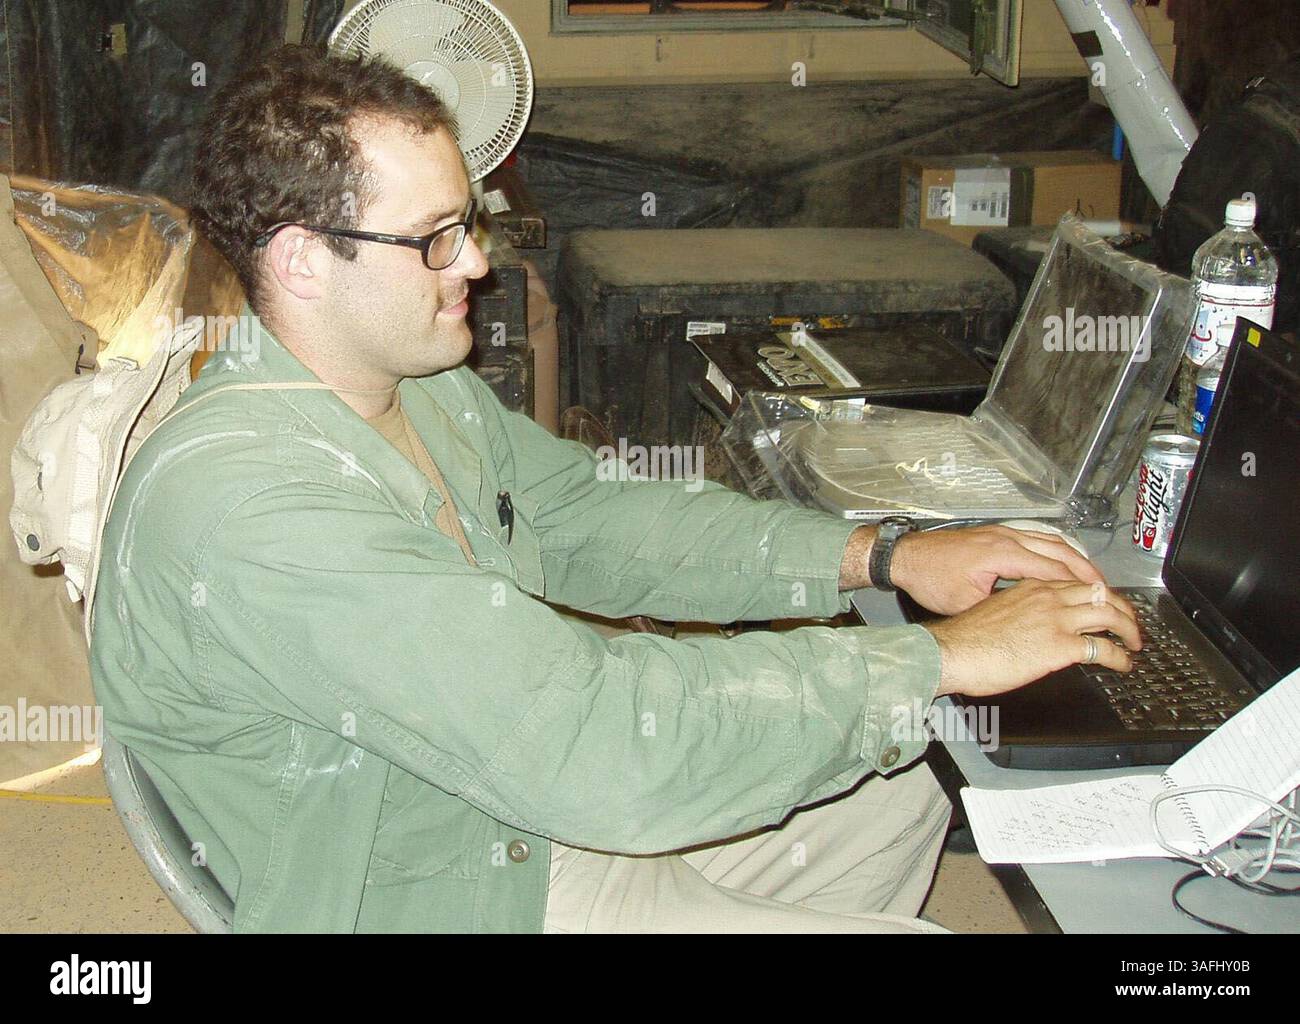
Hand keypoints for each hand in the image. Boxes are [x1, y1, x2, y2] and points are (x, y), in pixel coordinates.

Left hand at [889, 524, 1103, 615]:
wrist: (905, 557)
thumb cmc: (930, 580)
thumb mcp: (967, 604)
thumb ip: (1001, 609)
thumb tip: (1027, 624)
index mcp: (1003, 554)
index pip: (1053, 570)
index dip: (1080, 588)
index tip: (1101, 602)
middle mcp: (1008, 538)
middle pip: (1060, 551)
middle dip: (1087, 571)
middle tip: (1109, 591)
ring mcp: (1002, 533)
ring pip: (1051, 542)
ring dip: (1074, 559)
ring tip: (1094, 579)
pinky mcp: (996, 534)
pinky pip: (1037, 539)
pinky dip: (1056, 551)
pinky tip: (1063, 564)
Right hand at [924, 578, 1141, 697]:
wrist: (952, 651)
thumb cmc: (964, 638)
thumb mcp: (996, 612)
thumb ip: (1020, 612)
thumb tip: (1030, 627)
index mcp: (1031, 587)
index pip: (1077, 583)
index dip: (1098, 594)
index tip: (1106, 605)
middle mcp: (1048, 597)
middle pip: (1101, 593)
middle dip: (1123, 607)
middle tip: (1131, 622)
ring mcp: (1056, 619)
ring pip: (1110, 615)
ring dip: (1129, 629)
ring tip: (1134, 642)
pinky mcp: (1061, 645)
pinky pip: (1103, 648)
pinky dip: (1120, 657)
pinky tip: (1124, 664)